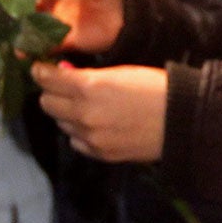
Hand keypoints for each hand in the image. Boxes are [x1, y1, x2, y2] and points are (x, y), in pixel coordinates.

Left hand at [31, 62, 165, 161]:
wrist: (181, 120)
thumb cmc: (154, 87)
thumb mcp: (120, 72)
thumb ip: (88, 76)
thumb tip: (63, 74)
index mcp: (89, 88)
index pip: (46, 79)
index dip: (40, 72)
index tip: (40, 69)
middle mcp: (84, 114)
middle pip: (46, 104)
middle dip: (52, 93)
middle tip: (63, 87)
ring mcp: (90, 137)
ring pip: (60, 123)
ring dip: (66, 113)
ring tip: (84, 106)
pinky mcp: (100, 154)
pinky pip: (76, 141)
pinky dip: (79, 132)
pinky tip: (95, 124)